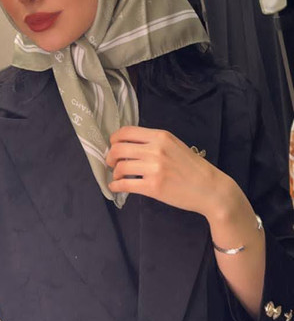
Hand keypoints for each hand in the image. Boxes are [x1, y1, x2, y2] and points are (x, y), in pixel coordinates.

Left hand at [106, 126, 238, 219]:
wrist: (210, 188)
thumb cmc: (193, 167)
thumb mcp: (174, 145)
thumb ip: (154, 142)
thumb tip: (129, 145)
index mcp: (160, 136)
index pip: (126, 132)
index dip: (114, 139)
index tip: (113, 146)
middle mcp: (155, 149)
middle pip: (118, 149)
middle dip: (110, 157)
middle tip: (111, 163)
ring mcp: (154, 168)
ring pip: (120, 167)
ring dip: (115, 173)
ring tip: (118, 176)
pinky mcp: (153, 187)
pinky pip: (125, 185)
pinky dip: (116, 186)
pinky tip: (115, 187)